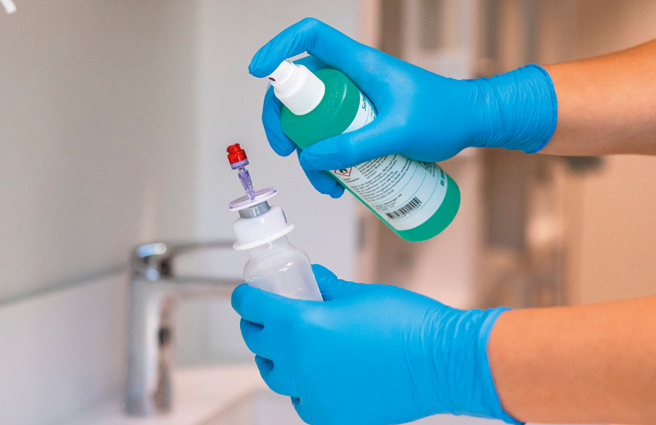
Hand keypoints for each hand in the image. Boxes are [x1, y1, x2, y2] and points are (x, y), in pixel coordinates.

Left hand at [231, 265, 520, 424]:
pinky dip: (303, 388)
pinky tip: (318, 376)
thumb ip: (325, 288)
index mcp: (299, 325)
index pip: (250, 307)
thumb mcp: (357, 292)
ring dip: (277, 359)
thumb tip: (309, 279)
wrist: (442, 362)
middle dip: (258, 325)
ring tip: (293, 348)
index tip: (250, 293)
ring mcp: (312, 394)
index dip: (246, 296)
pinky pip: (302, 401)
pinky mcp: (331, 417)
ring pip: (276, 376)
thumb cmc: (406, 323)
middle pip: (257, 342)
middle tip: (270, 316)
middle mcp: (298, 362)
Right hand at [251, 18, 556, 194]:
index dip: (279, 46)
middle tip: (287, 151)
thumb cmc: (446, 116)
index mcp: (358, 63)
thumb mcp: (399, 132)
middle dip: (283, 122)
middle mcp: (349, 77)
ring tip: (328, 186)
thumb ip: (355, 146)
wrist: (473, 123)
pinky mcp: (358, 121)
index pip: (310, 36)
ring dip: (307, 153)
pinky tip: (339, 186)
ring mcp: (352, 100)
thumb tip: (309, 159)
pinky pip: (329, 137)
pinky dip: (325, 161)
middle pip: (297, 88)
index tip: (258, 71)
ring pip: (310, 120)